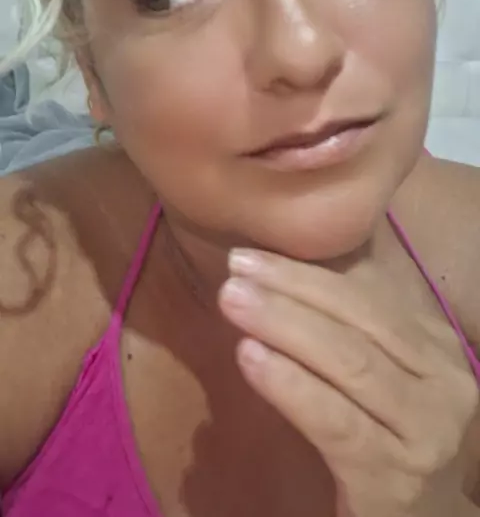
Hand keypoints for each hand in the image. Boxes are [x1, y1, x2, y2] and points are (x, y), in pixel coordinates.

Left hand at [219, 250, 478, 516]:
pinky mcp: (394, 478)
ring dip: (285, 326)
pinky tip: (250, 358)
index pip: (367, 298)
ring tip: (234, 304)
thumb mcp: (386, 374)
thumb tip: (290, 265)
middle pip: (358, 325)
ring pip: (350, 364)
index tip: (249, 258)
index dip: (305, 274)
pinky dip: (291, 385)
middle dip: (291, 292)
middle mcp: (444, 385)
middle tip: (235, 272)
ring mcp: (425, 433)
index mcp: (437, 349)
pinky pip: (336, 421)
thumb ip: (354, 325)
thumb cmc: (390, 437)